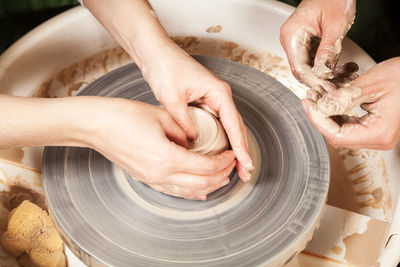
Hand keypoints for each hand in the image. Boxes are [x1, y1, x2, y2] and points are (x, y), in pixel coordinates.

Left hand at [83, 0, 253, 180]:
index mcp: (219, 92)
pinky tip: (221, 152)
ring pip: (229, 127)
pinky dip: (222, 139)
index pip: (234, 124)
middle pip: (236, 127)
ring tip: (237, 167)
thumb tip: (192, 140)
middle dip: (241, 151)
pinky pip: (217, 124)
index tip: (245, 163)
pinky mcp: (204, 102)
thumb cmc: (165, 68)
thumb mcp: (172, 99)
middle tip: (245, 172)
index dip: (240, 147)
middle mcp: (220, 95)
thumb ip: (184, 122)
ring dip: (233, 147)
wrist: (155, 53)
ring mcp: (213, 99)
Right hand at [91, 98, 236, 198]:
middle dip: (221, 175)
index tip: (231, 154)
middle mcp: (160, 174)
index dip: (223, 161)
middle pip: (201, 183)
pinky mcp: (145, 178)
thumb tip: (194, 143)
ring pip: (188, 191)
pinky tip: (199, 191)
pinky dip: (190, 191)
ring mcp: (151, 179)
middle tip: (231, 165)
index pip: (206, 166)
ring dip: (208, 186)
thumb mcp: (162, 117)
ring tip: (221, 178)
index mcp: (167, 158)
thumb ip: (184, 132)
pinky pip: (173, 191)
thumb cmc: (124, 116)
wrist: (96, 125)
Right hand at [280, 0, 355, 95]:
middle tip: (342, 82)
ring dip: (327, 73)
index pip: (298, 68)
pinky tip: (342, 67)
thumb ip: (329, 49)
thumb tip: (323, 72)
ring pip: (308, 68)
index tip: (329, 87)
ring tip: (346, 73)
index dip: (313, 80)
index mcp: (291, 35)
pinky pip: (313, 61)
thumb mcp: (335, 24)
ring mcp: (296, 42)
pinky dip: (327, 66)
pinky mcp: (305, 44)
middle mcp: (290, 40)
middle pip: (302, 70)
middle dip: (322, 78)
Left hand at [302, 57, 399, 149]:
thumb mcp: (371, 85)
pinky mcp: (374, 126)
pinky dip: (338, 110)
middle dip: (321, 116)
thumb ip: (344, 98)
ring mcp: (376, 134)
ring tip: (318, 96)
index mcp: (379, 133)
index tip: (308, 105)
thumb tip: (321, 107)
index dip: (318, 121)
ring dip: (328, 112)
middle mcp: (378, 138)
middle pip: (338, 135)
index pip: (338, 136)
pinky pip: (350, 122)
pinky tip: (331, 97)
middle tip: (309, 99)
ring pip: (342, 129)